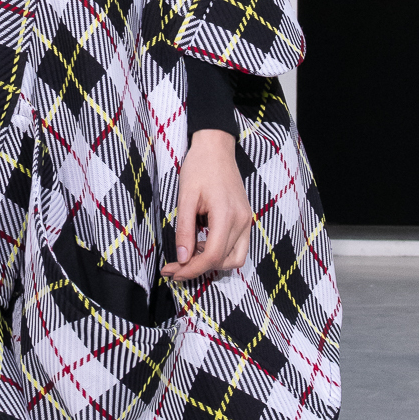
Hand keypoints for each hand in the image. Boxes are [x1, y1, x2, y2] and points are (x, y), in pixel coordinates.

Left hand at [162, 129, 250, 283]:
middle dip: (197, 269)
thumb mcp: (185, 197)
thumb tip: (182, 257)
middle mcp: (242, 221)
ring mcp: (246, 220)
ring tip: (189, 254)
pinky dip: (220, 254)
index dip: (191, 269)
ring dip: (212, 264)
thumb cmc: (199, 167)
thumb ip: (184, 229)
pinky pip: (238, 247)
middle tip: (174, 267)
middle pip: (223, 261)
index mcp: (227, 215)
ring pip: (235, 259)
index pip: (212, 256)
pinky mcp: (245, 218)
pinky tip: (202, 245)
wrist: (216, 148)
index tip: (172, 271)